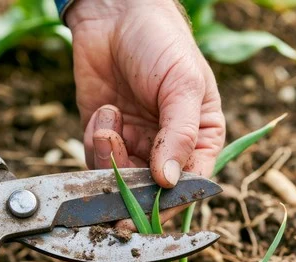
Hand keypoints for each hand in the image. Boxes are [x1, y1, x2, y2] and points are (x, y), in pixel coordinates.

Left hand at [67, 0, 225, 185]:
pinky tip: (104, 112)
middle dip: (129, 184)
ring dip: (109, 157)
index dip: (170, 202)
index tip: (148, 208)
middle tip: (117, 158)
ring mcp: (136, 145)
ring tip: (110, 120)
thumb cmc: (161, 44)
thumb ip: (180, 135)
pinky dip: (95, 141)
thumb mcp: (182, 86)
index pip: (191, 186)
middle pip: (151, 192)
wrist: (115, 15)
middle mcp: (168, 148)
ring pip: (119, 182)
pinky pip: (96, 162)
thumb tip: (171, 182)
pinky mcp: (105, 138)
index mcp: (200, 139)